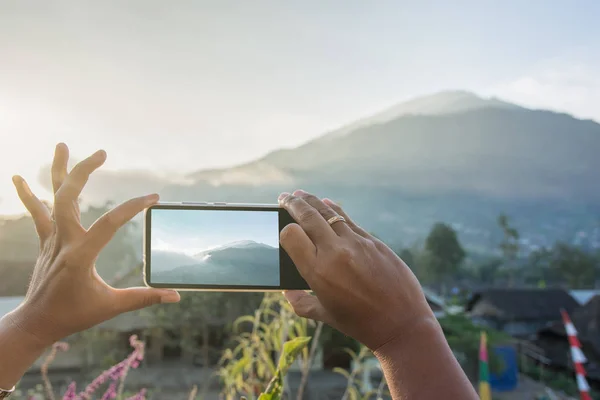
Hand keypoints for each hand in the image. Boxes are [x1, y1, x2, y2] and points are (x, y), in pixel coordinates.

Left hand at [6, 143, 179, 346]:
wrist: (37, 323)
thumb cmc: (74, 315)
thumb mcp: (111, 306)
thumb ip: (144, 298)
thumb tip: (176, 297)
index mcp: (81, 255)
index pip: (109, 222)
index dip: (133, 207)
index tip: (153, 197)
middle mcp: (63, 241)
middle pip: (68, 197)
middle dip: (83, 171)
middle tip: (101, 153)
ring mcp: (52, 239)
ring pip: (51, 198)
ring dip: (56, 171)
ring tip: (62, 145)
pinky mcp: (46, 241)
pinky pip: (37, 213)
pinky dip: (28, 194)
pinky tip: (18, 177)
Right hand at [279, 190, 434, 350]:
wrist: (402, 324)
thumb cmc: (360, 323)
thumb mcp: (324, 315)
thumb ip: (300, 302)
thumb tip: (286, 291)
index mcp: (318, 272)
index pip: (291, 235)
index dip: (284, 229)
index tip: (283, 229)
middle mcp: (335, 253)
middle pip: (308, 216)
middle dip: (293, 204)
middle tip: (284, 197)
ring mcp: (356, 244)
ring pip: (329, 212)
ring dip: (312, 201)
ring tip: (301, 195)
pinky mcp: (374, 241)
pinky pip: (349, 220)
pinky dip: (335, 210)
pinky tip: (327, 204)